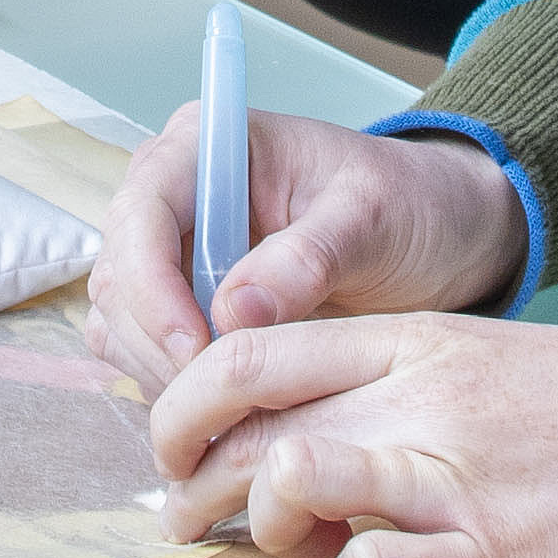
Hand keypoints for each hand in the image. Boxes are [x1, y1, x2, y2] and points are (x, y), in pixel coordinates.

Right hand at [87, 108, 524, 387]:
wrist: (437, 234)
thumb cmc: (409, 205)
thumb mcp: (375, 218)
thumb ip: (309, 256)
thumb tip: (235, 311)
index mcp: (208, 146)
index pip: (142, 213)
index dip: (153, 286)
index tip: (195, 350)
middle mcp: (173, 195)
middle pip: (120, 276)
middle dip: (159, 343)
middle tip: (223, 400)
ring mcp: (171, 253)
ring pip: (122, 324)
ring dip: (163, 373)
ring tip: (237, 409)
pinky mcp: (181, 305)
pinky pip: (146, 354)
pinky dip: (176, 388)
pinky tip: (231, 411)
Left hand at [148, 311, 557, 557]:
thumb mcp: (479, 364)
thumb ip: (384, 392)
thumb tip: (289, 457)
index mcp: (413, 342)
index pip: (249, 352)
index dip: (179, 405)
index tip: (169, 449)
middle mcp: (420, 400)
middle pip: (249, 425)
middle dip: (193, 482)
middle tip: (188, 519)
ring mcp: (452, 480)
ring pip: (291, 481)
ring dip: (262, 527)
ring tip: (283, 552)